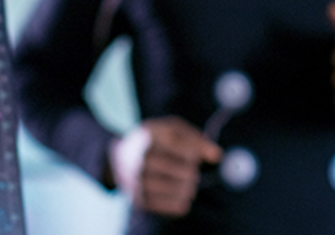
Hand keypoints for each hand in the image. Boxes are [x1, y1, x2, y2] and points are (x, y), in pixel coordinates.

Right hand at [108, 116, 222, 216]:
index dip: (197, 154)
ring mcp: (138, 182)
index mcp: (151, 138)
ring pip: (182, 191)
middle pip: (187, 173)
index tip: (192, 154)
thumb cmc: (154, 141)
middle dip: (193, 171)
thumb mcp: (172, 129)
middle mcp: (142, 160)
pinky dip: (182, 201)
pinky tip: (178, 193)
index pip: (189, 151)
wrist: (118, 158)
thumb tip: (216, 156)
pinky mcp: (140, 200)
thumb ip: (196, 138)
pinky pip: (175, 206)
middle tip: (187, 170)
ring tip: (184, 182)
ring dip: (189, 187)